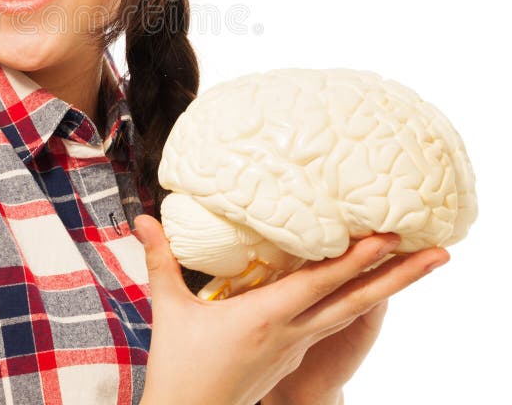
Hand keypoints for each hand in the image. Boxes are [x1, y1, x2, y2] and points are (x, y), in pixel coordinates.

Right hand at [134, 215, 449, 404]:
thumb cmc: (178, 366)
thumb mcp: (169, 308)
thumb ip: (160, 259)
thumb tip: (142, 216)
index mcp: (265, 319)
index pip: (319, 284)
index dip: (354, 260)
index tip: (388, 237)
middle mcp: (290, 334)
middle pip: (355, 303)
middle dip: (399, 277)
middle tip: (440, 253)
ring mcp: (295, 349)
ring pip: (349, 313)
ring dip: (385, 288)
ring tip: (416, 266)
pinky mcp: (290, 357)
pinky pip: (329, 322)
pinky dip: (353, 301)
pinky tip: (358, 287)